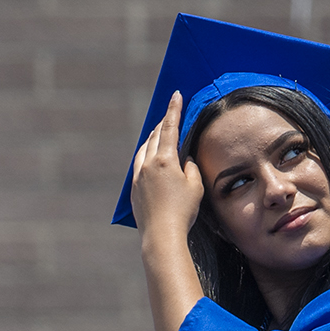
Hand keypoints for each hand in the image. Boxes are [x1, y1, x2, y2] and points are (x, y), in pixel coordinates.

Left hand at [130, 91, 203, 241]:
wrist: (161, 235)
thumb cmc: (182, 212)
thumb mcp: (195, 186)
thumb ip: (190, 167)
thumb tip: (184, 160)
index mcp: (165, 160)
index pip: (171, 127)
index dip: (174, 109)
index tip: (176, 95)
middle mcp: (148, 164)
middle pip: (155, 135)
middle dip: (164, 122)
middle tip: (171, 114)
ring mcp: (138, 176)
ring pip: (144, 149)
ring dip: (153, 138)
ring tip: (159, 134)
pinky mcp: (134, 188)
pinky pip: (139, 163)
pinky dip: (146, 154)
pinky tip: (149, 158)